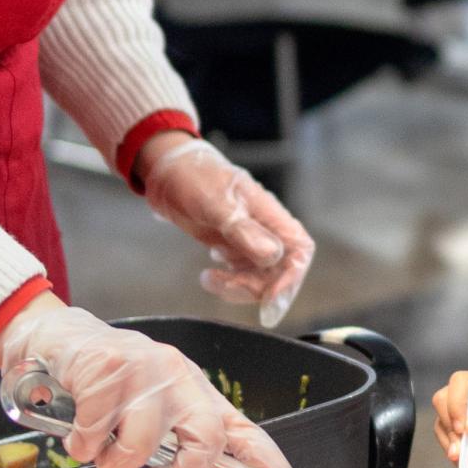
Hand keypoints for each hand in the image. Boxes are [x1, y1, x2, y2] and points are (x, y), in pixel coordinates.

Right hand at [0, 298, 301, 467]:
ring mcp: (145, 369)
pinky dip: (78, 443)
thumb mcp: (150, 408)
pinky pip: (93, 434)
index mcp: (196, 392)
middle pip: (204, 443)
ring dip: (111, 462)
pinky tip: (75, 422)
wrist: (59, 338)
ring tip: (97, 444)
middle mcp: (179, 377)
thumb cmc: (106, 382)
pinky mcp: (107, 367)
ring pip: (140, 446)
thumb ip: (170, 444)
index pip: (245, 433)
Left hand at [140, 137, 314, 327]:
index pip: (299, 249)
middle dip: (257, 287)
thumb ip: (242, 229)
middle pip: (280, 270)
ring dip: (238, 287)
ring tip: (208, 278)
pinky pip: (241, 272)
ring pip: (260, 276)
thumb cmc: (194, 176)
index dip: (291, 277)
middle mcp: (264, 228)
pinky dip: (228, 281)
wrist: (168, 169)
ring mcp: (247, 238)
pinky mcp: (231, 245)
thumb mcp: (214, 203)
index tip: (270, 298)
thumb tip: (272, 256)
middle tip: (224, 286)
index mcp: (268, 213)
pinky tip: (209, 273)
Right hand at [430, 366, 467, 466]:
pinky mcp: (456, 425)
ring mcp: (461, 407)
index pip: (460, 382)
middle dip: (451, 429)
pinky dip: (454, 453)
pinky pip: (445, 437)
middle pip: (443, 400)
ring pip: (441, 421)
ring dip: (452, 445)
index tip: (462, 429)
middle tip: (460, 453)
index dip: (455, 402)